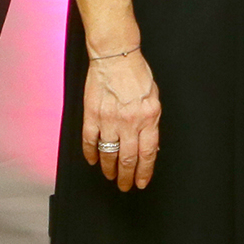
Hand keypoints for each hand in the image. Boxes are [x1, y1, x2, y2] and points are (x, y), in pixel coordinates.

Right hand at [82, 47, 160, 191]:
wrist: (116, 56)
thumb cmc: (137, 74)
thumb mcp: (154, 98)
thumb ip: (151, 122)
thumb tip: (150, 145)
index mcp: (149, 117)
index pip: (148, 153)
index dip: (144, 171)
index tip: (141, 183)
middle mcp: (130, 122)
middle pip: (128, 158)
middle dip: (127, 176)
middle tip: (125, 186)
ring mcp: (109, 119)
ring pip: (108, 153)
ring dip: (109, 168)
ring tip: (110, 176)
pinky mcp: (92, 115)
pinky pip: (90, 140)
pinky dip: (91, 154)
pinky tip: (93, 161)